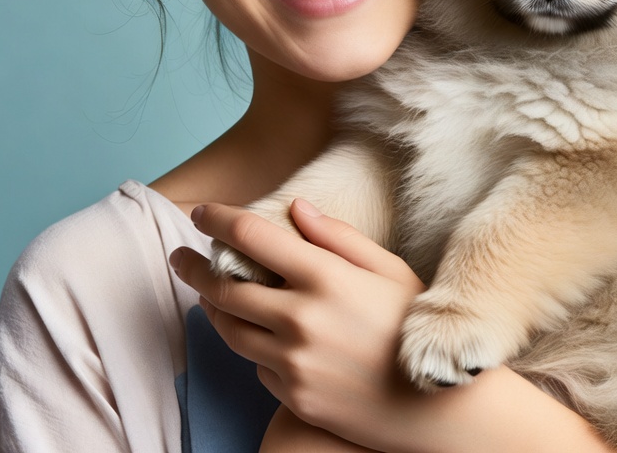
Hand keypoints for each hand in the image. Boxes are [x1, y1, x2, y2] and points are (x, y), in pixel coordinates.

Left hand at [170, 199, 427, 447]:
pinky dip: (253, 344)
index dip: (218, 219)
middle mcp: (300, 318)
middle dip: (193, 266)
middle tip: (178, 256)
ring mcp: (293, 363)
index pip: (251, 236)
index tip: (201, 212)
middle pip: (224, 287)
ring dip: (212, 307)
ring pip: (230, 329)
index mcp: (325, 277)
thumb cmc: (415, 324)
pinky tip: (262, 334)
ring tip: (207, 293)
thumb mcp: (389, 267)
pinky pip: (257, 365)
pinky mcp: (292, 398)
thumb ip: (339, 236)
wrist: (438, 408)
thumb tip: (297, 208)